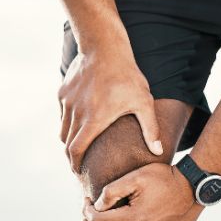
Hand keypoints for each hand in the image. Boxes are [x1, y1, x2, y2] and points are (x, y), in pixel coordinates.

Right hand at [58, 45, 162, 172]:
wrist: (104, 47)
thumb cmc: (127, 77)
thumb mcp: (143, 103)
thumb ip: (151, 130)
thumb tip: (158, 153)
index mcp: (93, 121)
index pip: (76, 151)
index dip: (75, 165)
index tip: (79, 173)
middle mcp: (76, 113)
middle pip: (66, 144)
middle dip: (71, 158)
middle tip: (79, 167)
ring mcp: (67, 103)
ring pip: (62, 130)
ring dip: (69, 141)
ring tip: (79, 148)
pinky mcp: (63, 93)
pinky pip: (62, 115)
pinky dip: (67, 124)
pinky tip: (79, 125)